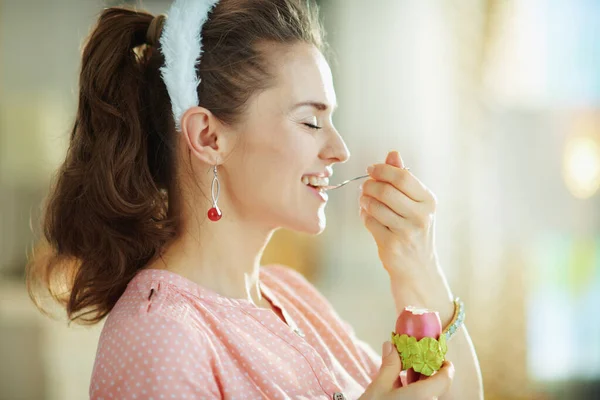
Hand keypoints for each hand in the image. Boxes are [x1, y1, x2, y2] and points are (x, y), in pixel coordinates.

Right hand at [358, 341, 453, 399]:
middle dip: (425, 372)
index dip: (444, 365)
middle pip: (436, 386)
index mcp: (423, 395)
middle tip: (413, 361)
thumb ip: (390, 365)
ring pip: (428, 395)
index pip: (445, 378)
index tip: (437, 356)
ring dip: (418, 384)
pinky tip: (399, 389)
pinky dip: (414, 394)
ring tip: (402, 374)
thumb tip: (391, 346)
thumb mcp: (379, 387)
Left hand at [359, 150, 437, 280]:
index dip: (382, 170)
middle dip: (370, 186)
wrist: (418, 267)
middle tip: (364, 187)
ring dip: (364, 201)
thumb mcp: (415, 203)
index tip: (371, 170)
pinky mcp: (391, 245)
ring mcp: (406, 232)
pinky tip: (368, 216)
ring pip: (374, 206)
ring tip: (365, 201)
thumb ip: (403, 177)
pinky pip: (369, 222)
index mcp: (428, 201)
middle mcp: (421, 216)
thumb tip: (393, 154)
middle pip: (386, 190)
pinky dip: (364, 216)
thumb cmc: (414, 229)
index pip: (402, 177)